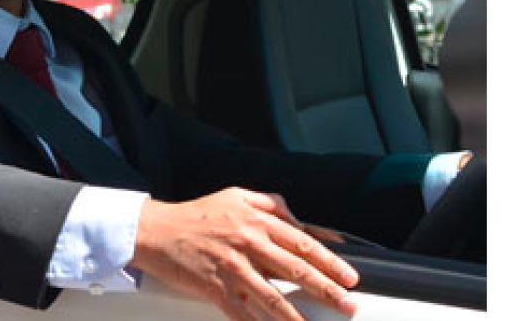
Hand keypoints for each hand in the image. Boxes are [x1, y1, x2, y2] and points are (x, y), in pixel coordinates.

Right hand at [130, 188, 358, 320]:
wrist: (154, 231)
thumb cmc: (195, 215)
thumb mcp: (234, 196)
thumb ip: (270, 203)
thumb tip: (298, 219)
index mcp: (255, 220)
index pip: (302, 242)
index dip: (330, 261)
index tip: (349, 276)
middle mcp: (247, 243)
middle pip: (296, 271)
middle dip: (328, 290)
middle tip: (348, 304)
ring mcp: (231, 268)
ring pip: (273, 298)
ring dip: (298, 317)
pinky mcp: (214, 289)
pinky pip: (242, 314)